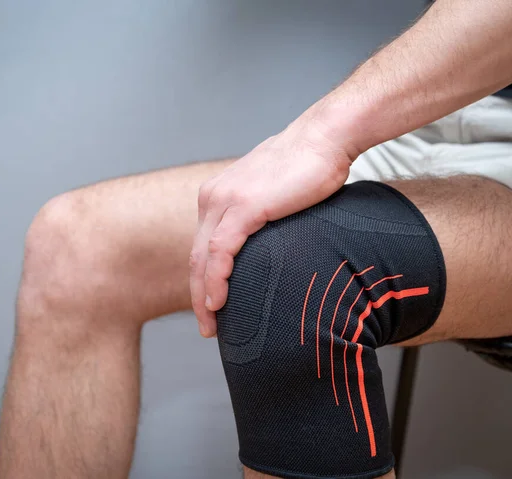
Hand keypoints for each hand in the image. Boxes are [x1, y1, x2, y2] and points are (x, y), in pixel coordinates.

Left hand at [190, 121, 356, 336]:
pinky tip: (218, 302)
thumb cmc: (308, 166)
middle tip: (206, 327)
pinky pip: (220, 251)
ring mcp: (226, 200)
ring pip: (203, 258)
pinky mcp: (244, 205)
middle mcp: (213, 197)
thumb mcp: (273, 195)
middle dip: (198, 296)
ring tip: (210, 324)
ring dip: (203, 295)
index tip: (211, 308)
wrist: (324, 138)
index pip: (203, 247)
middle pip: (197, 256)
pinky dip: (217, 279)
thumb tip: (268, 241)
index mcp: (218, 196)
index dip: (204, 280)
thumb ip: (261, 216)